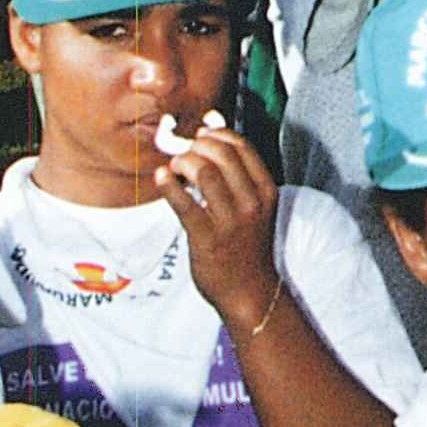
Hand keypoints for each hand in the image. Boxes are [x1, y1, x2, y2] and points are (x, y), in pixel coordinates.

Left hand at [155, 114, 280, 319]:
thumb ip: (237, 177)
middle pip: (221, 154)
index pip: (241, 146)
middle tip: (182, 154)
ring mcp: (231, 221)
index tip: (199, 136)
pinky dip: (168, 185)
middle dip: (195, 146)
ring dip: (182, 162)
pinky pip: (184, 203)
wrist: (248, 291)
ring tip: (173, 169)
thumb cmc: (246, 245)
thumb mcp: (254, 207)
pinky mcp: (207, 238)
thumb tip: (210, 137)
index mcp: (265, 190)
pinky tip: (161, 179)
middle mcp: (252, 202)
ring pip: (204, 171)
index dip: (215, 135)